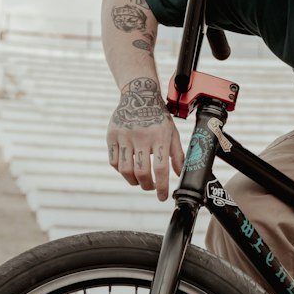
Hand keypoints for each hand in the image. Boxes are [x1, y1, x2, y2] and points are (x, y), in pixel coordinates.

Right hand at [106, 76, 183, 200]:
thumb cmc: (159, 118)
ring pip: (125, 169)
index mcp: (159, 136)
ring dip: (133, 181)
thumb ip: (177, 155)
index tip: (162, 197)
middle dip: (147, 186)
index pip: (161, 169)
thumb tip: (181, 176)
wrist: (139, 96)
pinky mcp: (112, 136)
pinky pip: (113, 161)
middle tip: (151, 187)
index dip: (161, 187)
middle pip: (141, 172)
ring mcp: (124, 136)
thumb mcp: (172, 133)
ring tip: (139, 180)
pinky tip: (129, 168)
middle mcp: (141, 136)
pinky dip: (121, 170)